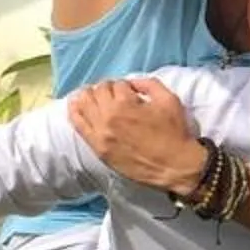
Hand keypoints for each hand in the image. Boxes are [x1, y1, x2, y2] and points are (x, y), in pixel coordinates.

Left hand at [67, 77, 205, 194]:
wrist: (174, 166)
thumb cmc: (174, 133)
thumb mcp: (169, 100)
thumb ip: (149, 84)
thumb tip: (131, 83)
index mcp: (126, 103)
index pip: (117, 84)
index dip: (125, 86)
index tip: (131, 93)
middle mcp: (108, 116)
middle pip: (98, 91)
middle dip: (107, 89)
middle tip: (115, 95)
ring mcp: (100, 133)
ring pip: (83, 104)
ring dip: (88, 96)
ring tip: (93, 97)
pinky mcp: (98, 147)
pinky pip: (78, 125)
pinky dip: (74, 112)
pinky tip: (75, 105)